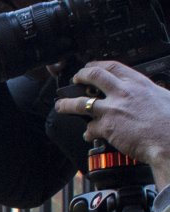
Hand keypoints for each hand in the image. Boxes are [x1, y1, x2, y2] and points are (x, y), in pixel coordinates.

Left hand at [56, 62, 169, 187]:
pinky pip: (89, 128)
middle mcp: (123, 92)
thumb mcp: (162, 96)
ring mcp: (112, 109)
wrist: (169, 138)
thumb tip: (142, 95)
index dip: (97, 65)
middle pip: (93, 77)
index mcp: (138, 83)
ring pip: (81, 103)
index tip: (90, 67)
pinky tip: (88, 134)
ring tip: (61, 105)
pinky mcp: (107, 127)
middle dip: (79, 76)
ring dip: (67, 104)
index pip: (113, 66)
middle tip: (73, 80)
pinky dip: (87, 132)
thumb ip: (146, 93)